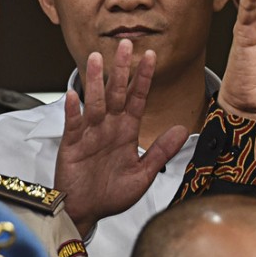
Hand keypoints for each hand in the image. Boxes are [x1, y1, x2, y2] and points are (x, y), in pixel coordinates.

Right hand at [55, 40, 188, 237]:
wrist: (88, 212)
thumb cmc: (113, 194)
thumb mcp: (144, 173)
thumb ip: (161, 151)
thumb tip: (184, 129)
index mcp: (127, 132)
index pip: (137, 99)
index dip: (143, 78)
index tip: (151, 57)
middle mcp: (109, 128)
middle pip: (116, 93)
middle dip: (121, 69)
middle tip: (125, 44)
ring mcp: (89, 134)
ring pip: (94, 103)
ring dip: (96, 81)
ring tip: (98, 58)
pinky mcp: (71, 145)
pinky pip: (73, 124)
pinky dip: (73, 110)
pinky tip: (74, 94)